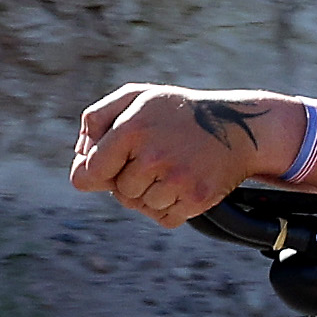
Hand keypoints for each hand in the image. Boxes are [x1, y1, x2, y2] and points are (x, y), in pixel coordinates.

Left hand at [72, 83, 304, 227]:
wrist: (236, 127)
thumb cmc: (177, 112)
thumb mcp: (136, 98)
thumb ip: (97, 119)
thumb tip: (79, 156)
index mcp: (131, 129)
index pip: (89, 173)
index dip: (93, 173)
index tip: (106, 169)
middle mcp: (153, 156)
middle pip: (118, 193)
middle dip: (128, 181)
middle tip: (150, 162)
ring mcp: (177, 180)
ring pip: (141, 207)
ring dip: (149, 195)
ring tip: (168, 172)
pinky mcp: (197, 199)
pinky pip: (165, 219)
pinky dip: (168, 208)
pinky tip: (180, 186)